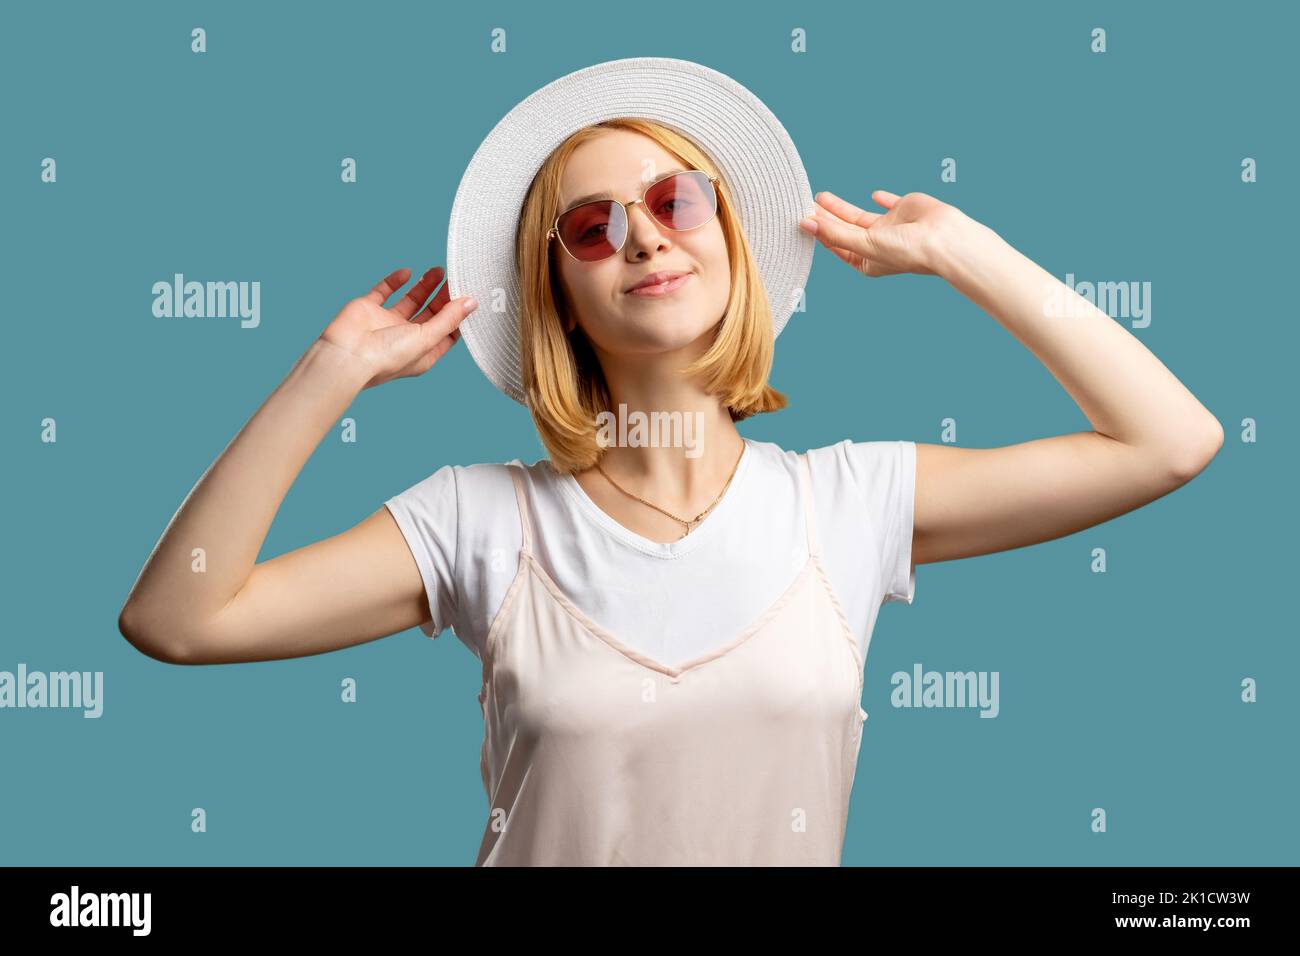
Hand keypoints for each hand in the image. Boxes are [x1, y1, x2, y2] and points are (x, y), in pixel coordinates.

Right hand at [319, 266, 477, 389]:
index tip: (470, 297)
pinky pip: (384, 291)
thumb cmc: (386, 356)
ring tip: (438, 270)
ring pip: (410, 300)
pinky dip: (395, 281)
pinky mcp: (369, 309)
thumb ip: (449, 319)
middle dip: (443, 297)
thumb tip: (471, 303)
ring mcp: (387, 323)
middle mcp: (406, 338)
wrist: (347, 355)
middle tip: (454, 279)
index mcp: (423, 352)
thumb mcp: (426, 338)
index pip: (447, 333)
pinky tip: (407, 272)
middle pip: (431, 314)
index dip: (459, 316)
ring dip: (424, 286)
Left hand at [799, 190, 968, 277]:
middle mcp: (877, 245)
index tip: (801, 220)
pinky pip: (890, 203)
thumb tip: (806, 223)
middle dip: (825, 218)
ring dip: (840, 207)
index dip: (819, 233)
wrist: (942, 238)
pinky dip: (882, 199)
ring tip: (821, 197)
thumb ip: (834, 233)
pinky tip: (874, 195)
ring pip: (858, 215)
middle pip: (843, 229)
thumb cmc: (904, 251)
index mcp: (867, 261)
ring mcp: (890, 227)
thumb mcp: (863, 245)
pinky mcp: (904, 209)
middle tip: (805, 204)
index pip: (836, 245)